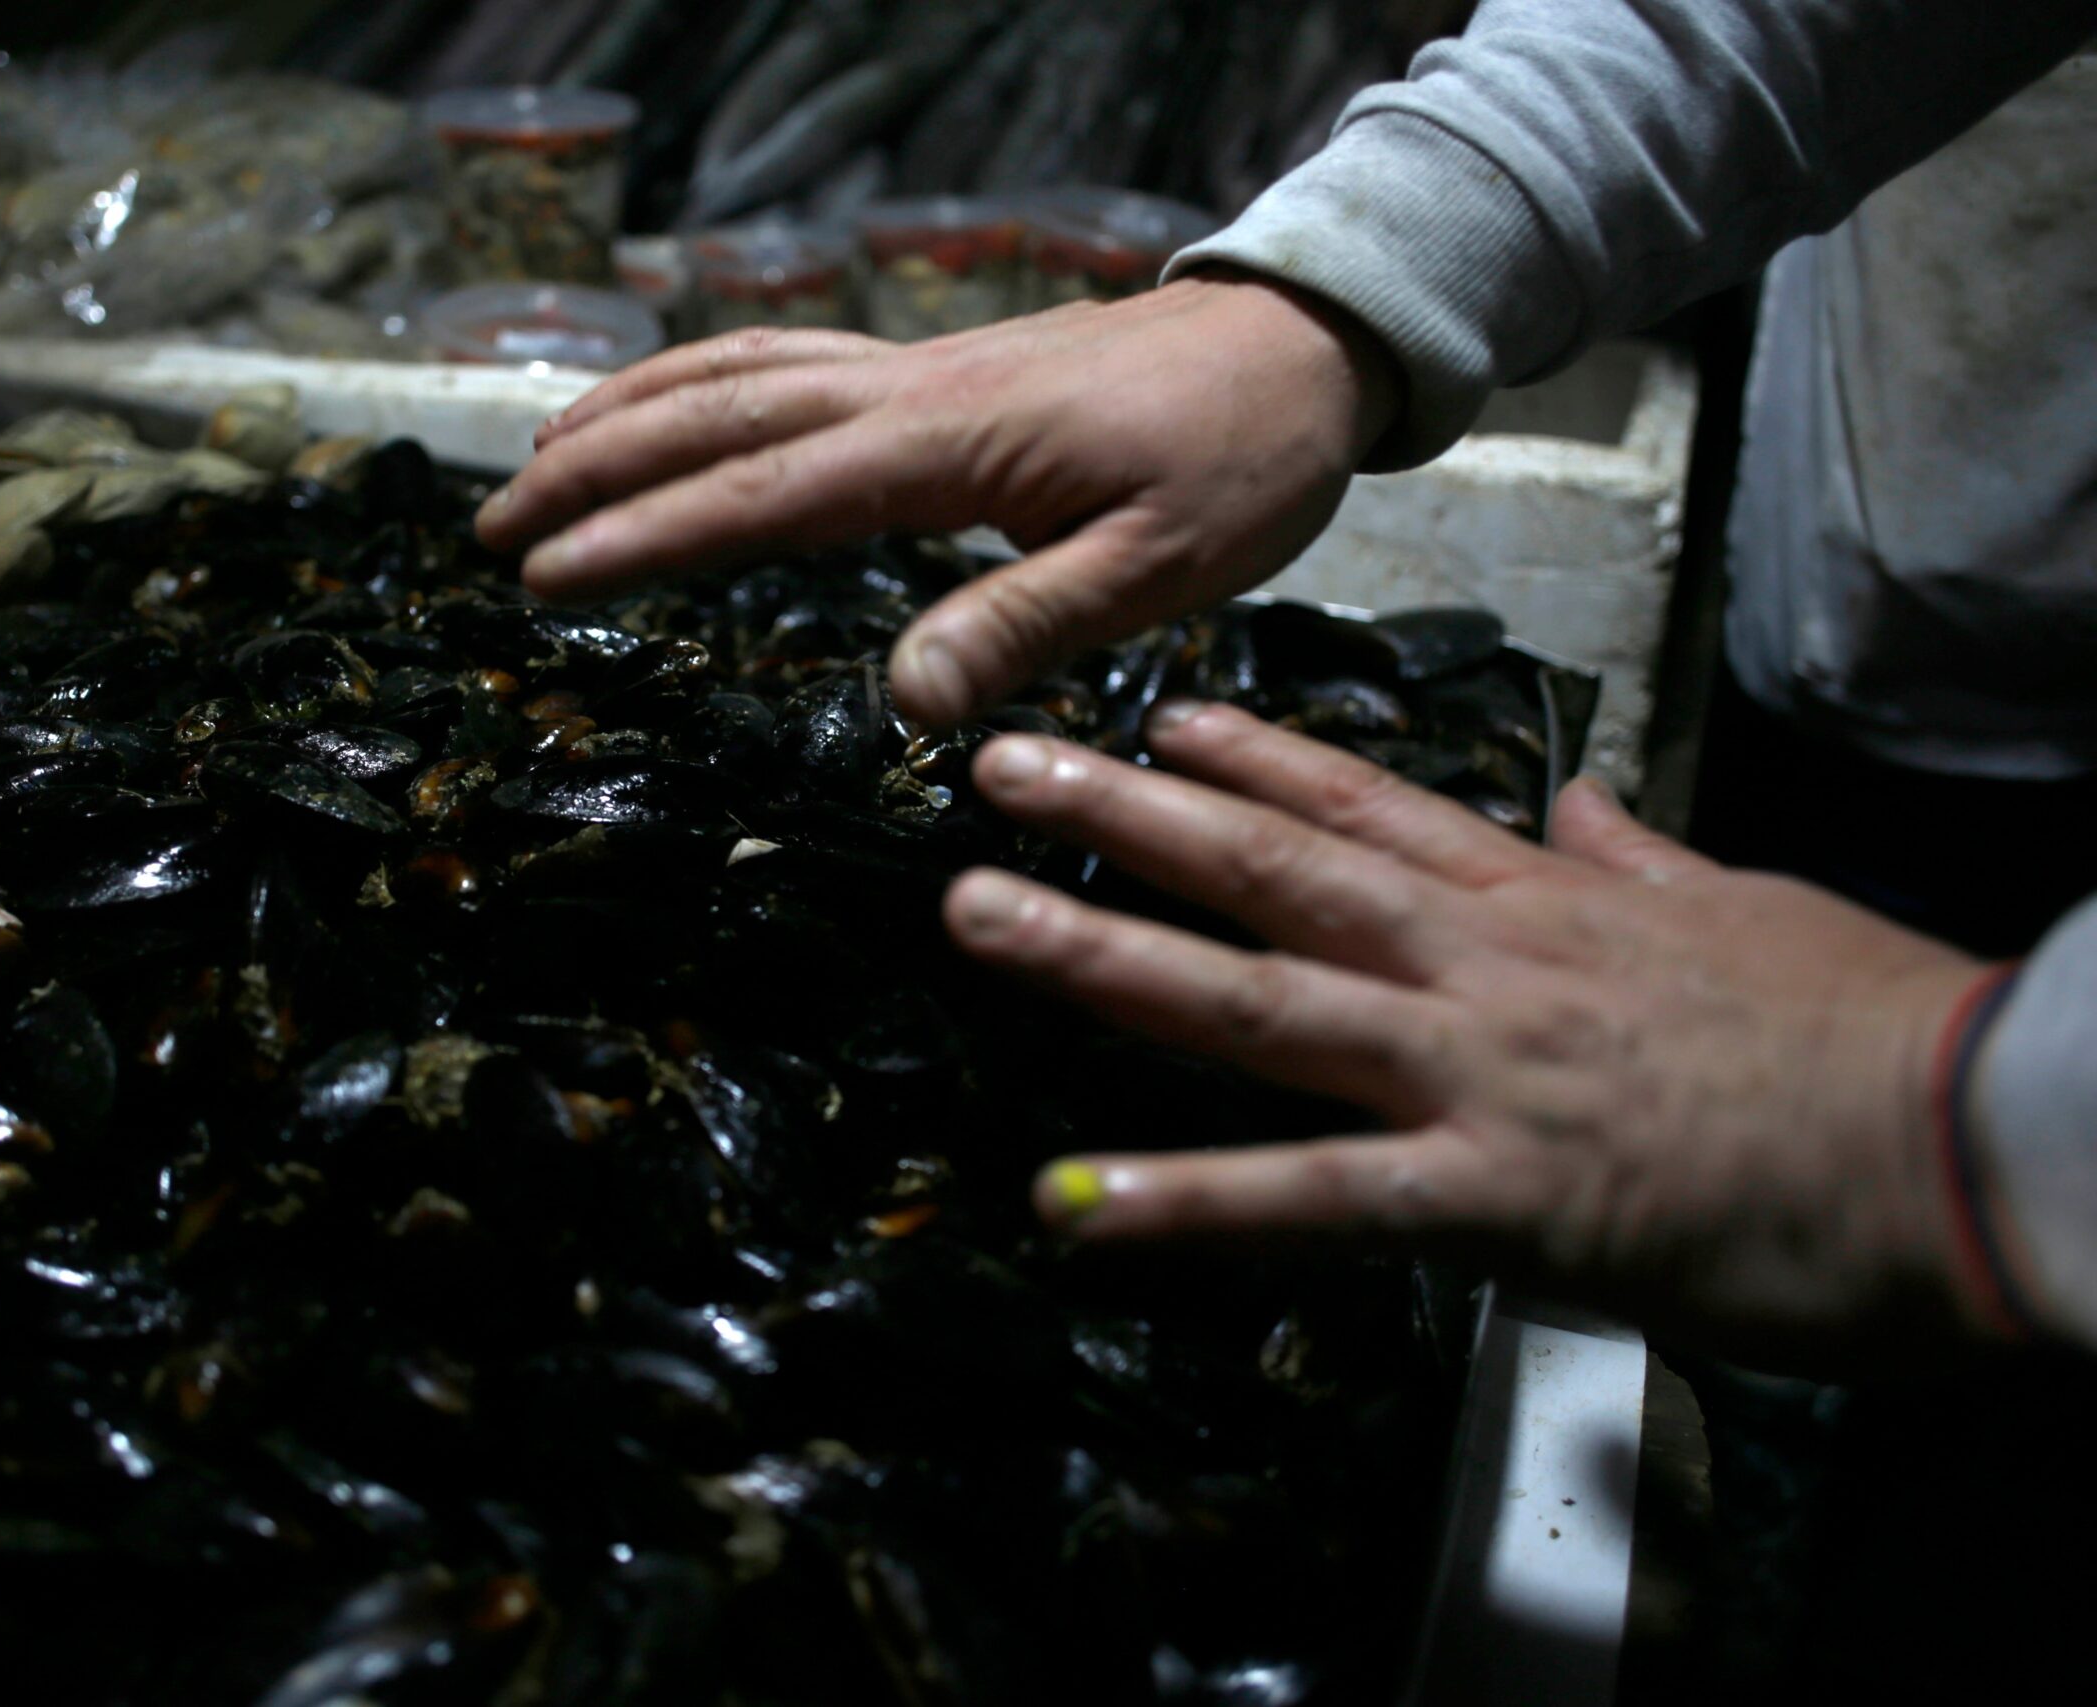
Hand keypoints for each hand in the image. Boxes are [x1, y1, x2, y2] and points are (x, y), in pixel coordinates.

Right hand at [474, 277, 1405, 727]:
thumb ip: (1024, 624)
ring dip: (629, 413)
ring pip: (737, 374)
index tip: (543, 576)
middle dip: (593, 471)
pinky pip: (787, 359)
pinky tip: (676, 410)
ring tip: (538, 458)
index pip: (759, 498)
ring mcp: (913, 370)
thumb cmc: (1240, 462)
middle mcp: (904, 394)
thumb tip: (903, 703)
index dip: (643, 539)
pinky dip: (704, 379)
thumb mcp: (1159, 567)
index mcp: (943, 449)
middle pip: (713, 420)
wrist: (1299, 346)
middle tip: (490, 531)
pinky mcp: (933, 370)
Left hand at [942, 701, 2003, 1367]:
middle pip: (1275, 868)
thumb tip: (1584, 802)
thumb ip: (1639, 857)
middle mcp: (1482, 964)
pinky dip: (1188, 1206)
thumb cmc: (1871, 1035)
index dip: (1255, 756)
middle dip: (1127, 813)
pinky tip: (1072, 1211)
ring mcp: (1475, 1068)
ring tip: (976, 911)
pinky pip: (1315, 1199)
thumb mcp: (1748, 909)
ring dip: (1101, 954)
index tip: (1161, 712)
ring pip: (1255, 997)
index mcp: (1545, 903)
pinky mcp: (1496, 1191)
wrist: (1974, 1137)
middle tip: (999, 764)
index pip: (1371, 807)